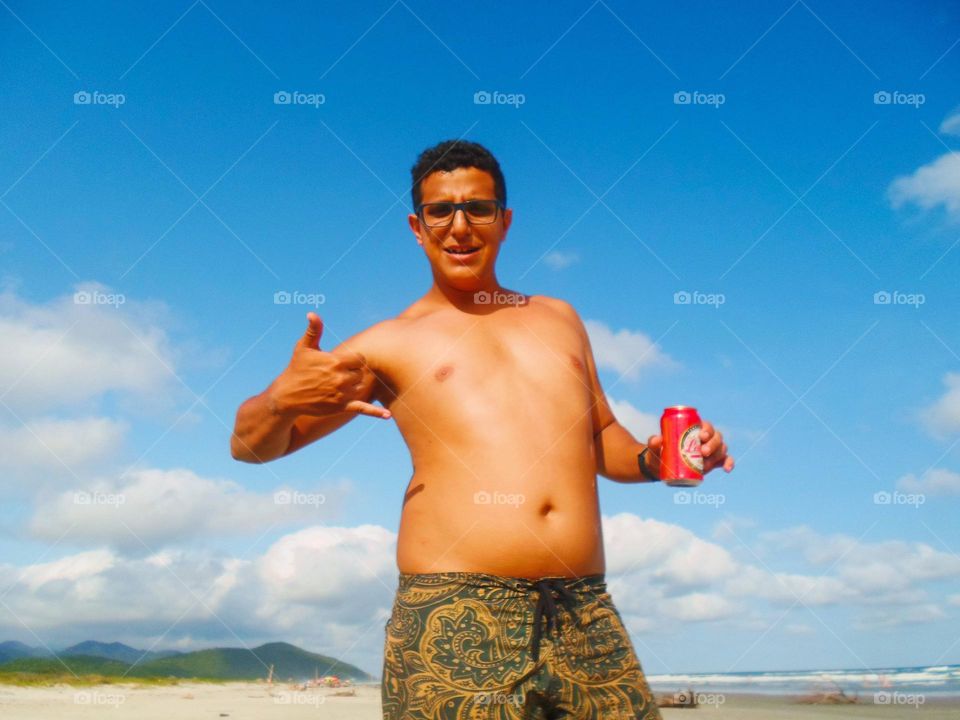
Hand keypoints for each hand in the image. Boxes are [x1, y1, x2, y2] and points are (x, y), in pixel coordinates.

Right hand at [270, 312, 390, 419]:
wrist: (286, 396)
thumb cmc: (296, 369)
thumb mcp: (304, 347)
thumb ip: (314, 330)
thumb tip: (312, 313)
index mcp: (336, 361)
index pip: (360, 359)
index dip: (354, 360)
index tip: (344, 362)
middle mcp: (341, 378)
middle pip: (362, 373)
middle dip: (353, 373)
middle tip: (338, 375)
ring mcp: (342, 394)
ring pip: (362, 388)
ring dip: (356, 386)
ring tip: (341, 386)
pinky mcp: (340, 407)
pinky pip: (362, 409)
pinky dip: (376, 413)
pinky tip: (387, 415)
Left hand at [645, 419, 733, 476]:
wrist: (662, 467)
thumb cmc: (659, 452)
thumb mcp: (654, 447)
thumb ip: (653, 442)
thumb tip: (657, 439)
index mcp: (695, 430)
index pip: (706, 426)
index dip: (707, 429)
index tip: (700, 436)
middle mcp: (706, 439)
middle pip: (716, 437)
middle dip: (712, 443)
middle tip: (702, 452)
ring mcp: (711, 450)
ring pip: (721, 448)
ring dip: (717, 454)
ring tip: (706, 464)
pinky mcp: (713, 462)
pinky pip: (725, 460)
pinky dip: (729, 463)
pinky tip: (727, 469)